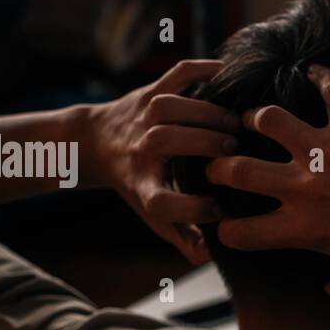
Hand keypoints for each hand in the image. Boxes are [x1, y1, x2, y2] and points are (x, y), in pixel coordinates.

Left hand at [85, 60, 235, 263]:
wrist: (95, 141)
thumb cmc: (136, 181)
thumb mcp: (154, 214)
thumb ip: (184, 237)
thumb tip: (210, 258)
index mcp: (142, 186)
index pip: (163, 203)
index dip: (193, 210)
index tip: (221, 211)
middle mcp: (139, 151)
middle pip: (163, 143)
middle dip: (203, 143)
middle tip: (234, 148)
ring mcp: (143, 116)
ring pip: (170, 107)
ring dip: (205, 112)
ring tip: (233, 122)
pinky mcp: (150, 90)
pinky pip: (177, 75)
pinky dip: (203, 71)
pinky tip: (229, 79)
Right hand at [206, 65, 329, 312]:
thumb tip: (329, 291)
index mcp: (302, 230)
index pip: (238, 233)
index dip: (226, 232)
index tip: (229, 226)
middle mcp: (306, 187)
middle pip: (235, 170)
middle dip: (218, 167)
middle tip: (221, 164)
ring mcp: (329, 150)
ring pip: (269, 119)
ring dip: (258, 118)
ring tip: (258, 121)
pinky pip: (329, 88)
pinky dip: (320, 78)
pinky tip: (314, 74)